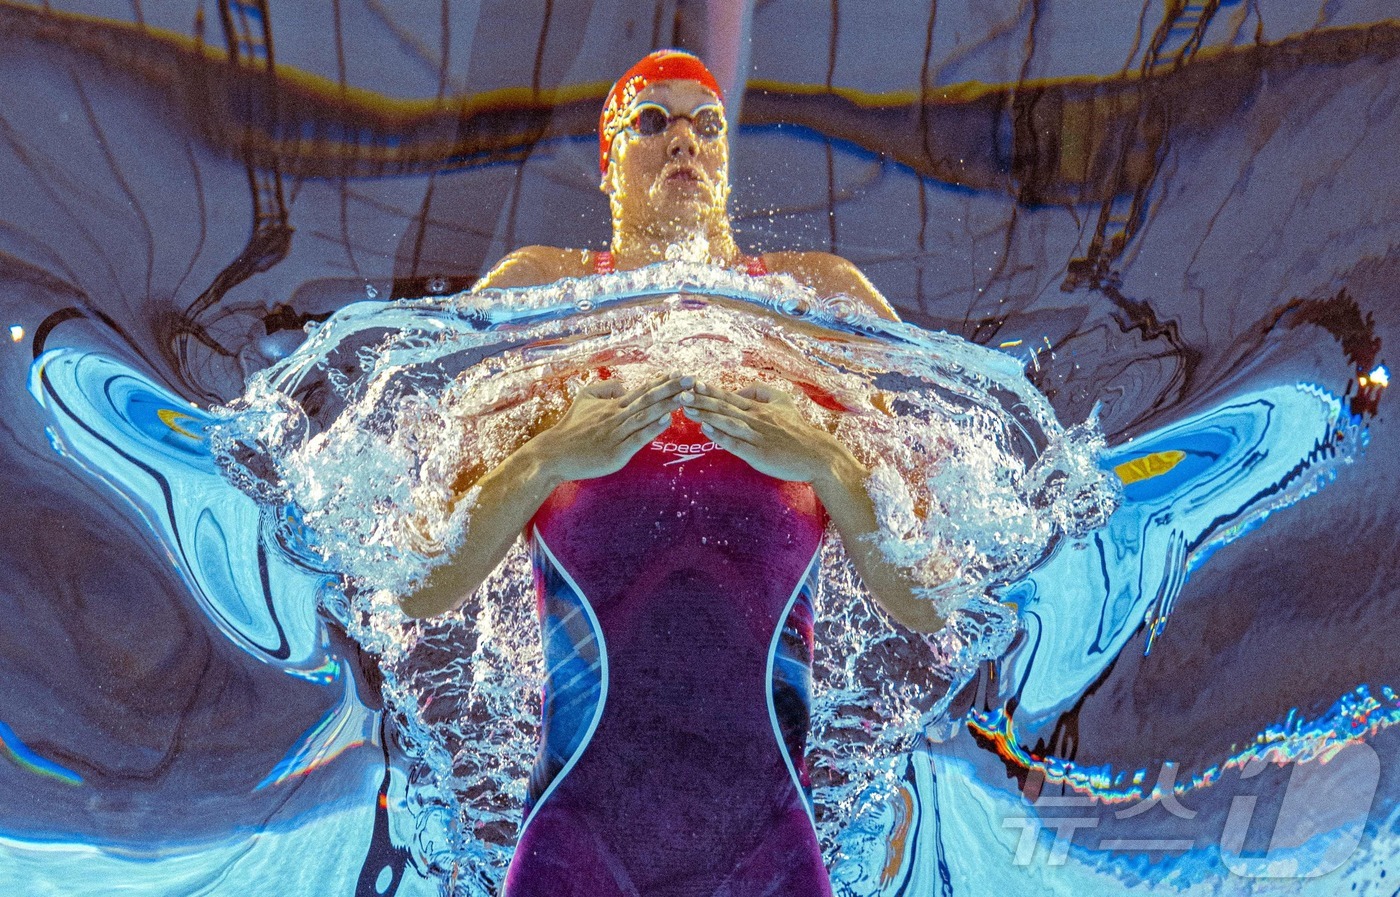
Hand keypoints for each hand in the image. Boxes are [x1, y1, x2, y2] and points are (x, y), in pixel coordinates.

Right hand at [530, 372, 691, 480]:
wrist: (554, 453)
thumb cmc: (570, 428)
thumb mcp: (584, 399)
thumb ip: (605, 389)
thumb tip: (624, 385)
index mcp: (613, 406)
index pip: (641, 391)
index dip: (662, 382)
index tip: (679, 373)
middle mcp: (617, 417)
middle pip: (648, 400)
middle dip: (671, 389)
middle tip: (692, 379)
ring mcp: (616, 434)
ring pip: (645, 416)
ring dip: (667, 405)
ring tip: (685, 396)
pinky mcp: (616, 452)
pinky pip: (636, 438)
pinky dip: (651, 429)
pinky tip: (666, 421)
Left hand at [680, 381, 848, 481]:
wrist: (817, 454)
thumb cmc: (798, 430)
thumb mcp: (783, 402)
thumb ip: (761, 392)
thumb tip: (739, 391)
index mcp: (759, 408)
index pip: (729, 397)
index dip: (708, 390)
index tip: (689, 382)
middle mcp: (755, 419)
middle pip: (723, 407)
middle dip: (699, 400)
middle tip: (678, 393)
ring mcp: (757, 436)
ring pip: (727, 422)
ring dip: (705, 414)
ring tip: (685, 408)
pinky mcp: (759, 453)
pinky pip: (737, 444)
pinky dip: (721, 436)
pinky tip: (706, 430)